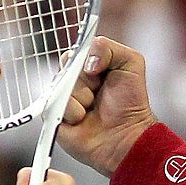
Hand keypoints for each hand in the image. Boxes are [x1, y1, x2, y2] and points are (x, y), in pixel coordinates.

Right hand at [58, 36, 158, 176]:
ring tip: (92, 108)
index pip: (76, 51)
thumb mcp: (131, 63)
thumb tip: (86, 60)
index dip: (85, 58)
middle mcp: (73, 80)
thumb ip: (108, 48)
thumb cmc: (130, 103)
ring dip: (82, 97)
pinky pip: (55, 104)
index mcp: (88, 65)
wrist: (126, 137)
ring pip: (61, 85)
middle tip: (98, 90)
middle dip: (86, 78)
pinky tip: (83, 119)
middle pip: (66, 66)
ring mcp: (62, 97)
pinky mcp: (54, 115)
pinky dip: (73, 112)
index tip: (98, 69)